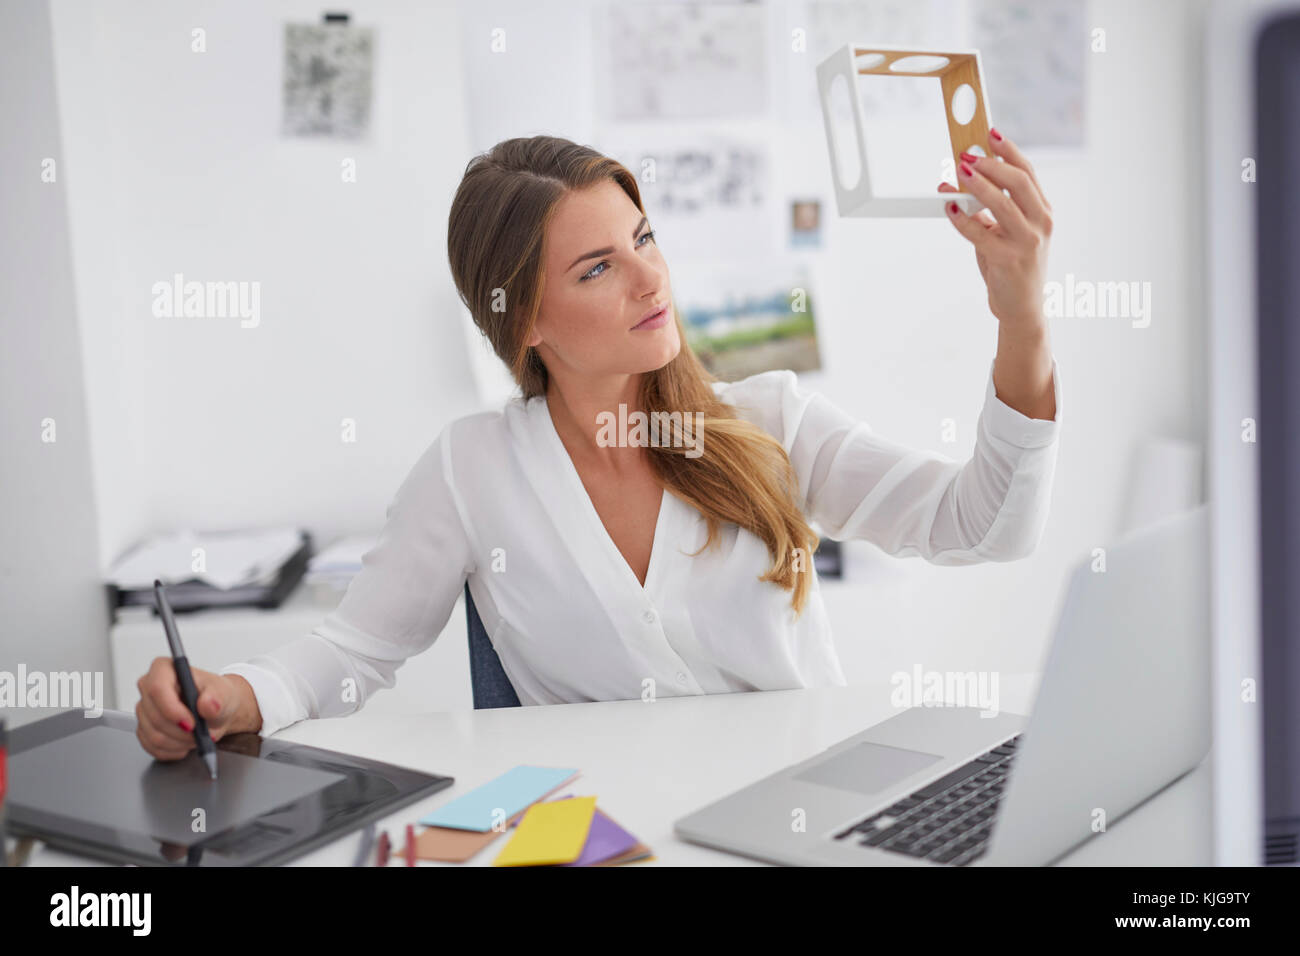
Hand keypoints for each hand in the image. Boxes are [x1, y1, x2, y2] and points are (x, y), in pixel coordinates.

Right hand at [135, 658, 250, 760]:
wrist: (217, 711)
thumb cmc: (216, 695)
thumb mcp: (223, 693)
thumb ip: (216, 698)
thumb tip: (207, 704)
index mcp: (164, 669)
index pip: (157, 688)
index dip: (172, 709)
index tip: (191, 724)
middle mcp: (149, 687)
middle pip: (155, 716)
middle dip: (181, 732)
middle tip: (202, 733)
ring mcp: (144, 709)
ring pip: (154, 735)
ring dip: (180, 742)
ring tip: (197, 737)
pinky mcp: (143, 729)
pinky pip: (152, 747)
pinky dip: (173, 750)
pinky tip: (186, 743)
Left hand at [937, 128, 1052, 329]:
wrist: (1022, 307)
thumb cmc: (1013, 266)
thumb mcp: (1007, 233)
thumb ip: (990, 211)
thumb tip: (960, 186)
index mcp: (1043, 212)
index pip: (1027, 173)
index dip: (1009, 150)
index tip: (990, 133)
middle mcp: (1040, 223)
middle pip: (1018, 182)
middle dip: (991, 164)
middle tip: (967, 155)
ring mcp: (1026, 241)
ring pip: (1001, 204)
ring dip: (977, 185)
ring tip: (958, 172)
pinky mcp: (1008, 259)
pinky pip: (980, 233)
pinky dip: (962, 219)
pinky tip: (949, 208)